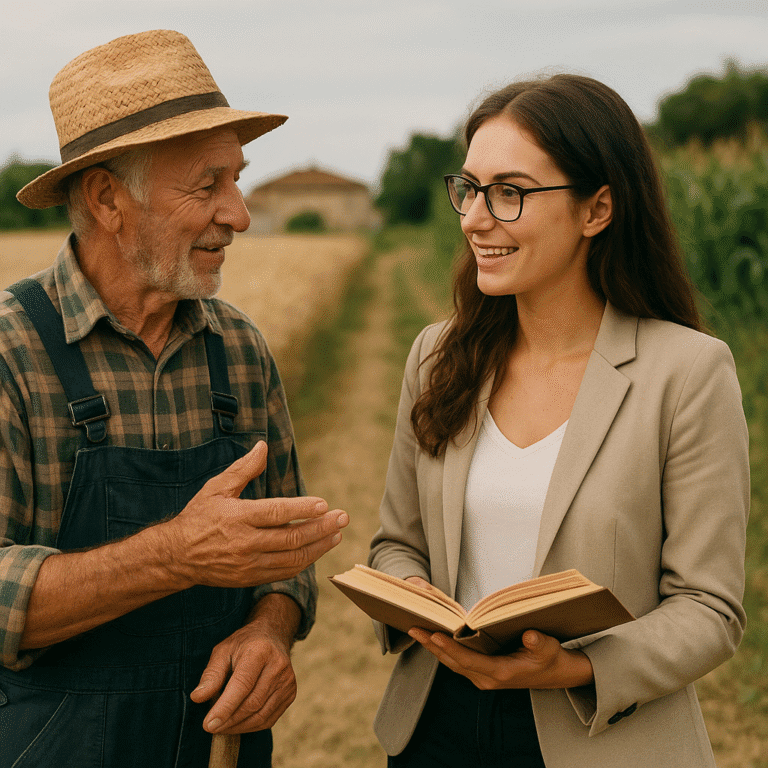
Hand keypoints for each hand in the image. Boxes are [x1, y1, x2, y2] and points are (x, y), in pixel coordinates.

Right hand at [157, 441, 347, 588]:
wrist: (176, 557)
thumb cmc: (198, 517)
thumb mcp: (216, 488)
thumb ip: (243, 469)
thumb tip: (262, 446)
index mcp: (237, 517)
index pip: (276, 513)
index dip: (303, 509)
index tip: (325, 504)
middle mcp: (245, 543)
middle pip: (291, 538)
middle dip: (322, 528)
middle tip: (343, 518)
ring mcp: (248, 564)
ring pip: (292, 559)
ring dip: (319, 547)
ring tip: (337, 534)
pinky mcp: (250, 578)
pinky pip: (283, 572)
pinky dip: (303, 562)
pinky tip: (317, 550)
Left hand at [191, 595, 299, 732]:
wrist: (272, 637)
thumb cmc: (244, 645)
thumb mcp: (223, 651)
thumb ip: (211, 674)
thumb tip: (197, 697)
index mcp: (260, 651)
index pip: (242, 684)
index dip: (225, 707)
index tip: (208, 724)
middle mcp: (278, 666)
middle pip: (252, 703)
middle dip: (229, 720)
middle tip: (210, 727)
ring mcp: (288, 681)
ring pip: (261, 715)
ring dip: (238, 727)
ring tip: (221, 726)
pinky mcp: (291, 693)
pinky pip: (269, 719)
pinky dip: (251, 726)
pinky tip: (237, 723)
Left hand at [408, 628, 593, 689]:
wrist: (557, 675)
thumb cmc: (551, 658)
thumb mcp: (549, 648)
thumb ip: (539, 643)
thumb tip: (529, 635)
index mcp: (500, 673)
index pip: (467, 661)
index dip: (449, 648)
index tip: (433, 635)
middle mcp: (486, 679)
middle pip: (452, 662)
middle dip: (431, 646)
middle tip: (413, 628)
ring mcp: (482, 677)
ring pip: (452, 663)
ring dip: (433, 648)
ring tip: (416, 630)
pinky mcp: (482, 673)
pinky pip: (457, 662)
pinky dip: (443, 650)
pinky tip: (433, 637)